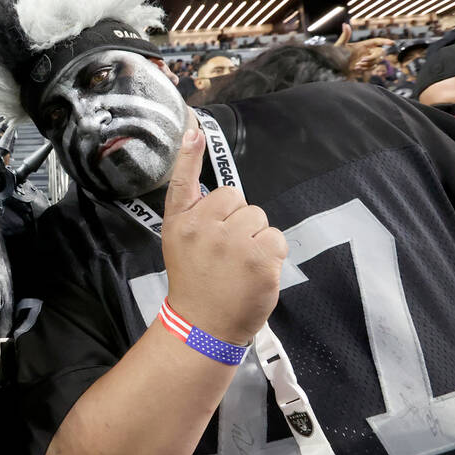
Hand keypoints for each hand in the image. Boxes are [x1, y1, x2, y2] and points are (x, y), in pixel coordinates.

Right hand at [160, 128, 286, 345]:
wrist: (203, 325)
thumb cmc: (194, 280)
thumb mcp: (179, 243)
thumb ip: (193, 210)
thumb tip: (210, 172)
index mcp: (181, 223)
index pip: (183, 180)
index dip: (189, 153)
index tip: (194, 129)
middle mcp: (204, 228)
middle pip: (237, 198)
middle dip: (238, 219)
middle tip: (225, 250)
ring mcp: (233, 244)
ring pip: (259, 218)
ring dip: (256, 237)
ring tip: (239, 263)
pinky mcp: (259, 260)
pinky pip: (276, 238)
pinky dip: (271, 254)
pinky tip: (255, 271)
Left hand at [335, 24, 392, 79]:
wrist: (335, 66)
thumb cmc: (336, 54)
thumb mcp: (340, 45)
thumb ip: (345, 35)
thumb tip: (345, 24)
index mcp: (363, 44)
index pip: (377, 41)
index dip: (385, 41)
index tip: (392, 42)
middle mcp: (367, 51)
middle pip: (380, 52)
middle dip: (373, 57)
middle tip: (362, 60)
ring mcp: (367, 59)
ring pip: (377, 61)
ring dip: (368, 64)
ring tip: (356, 65)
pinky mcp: (366, 66)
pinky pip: (372, 67)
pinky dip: (366, 68)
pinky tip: (356, 68)